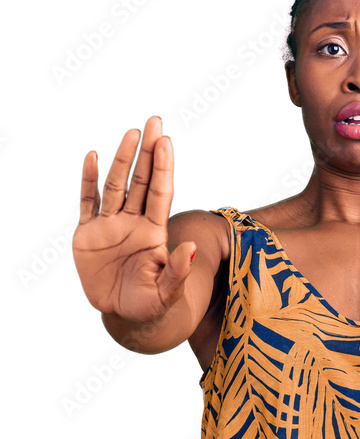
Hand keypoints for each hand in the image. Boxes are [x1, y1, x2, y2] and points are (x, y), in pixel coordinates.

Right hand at [72, 116, 194, 322]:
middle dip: (147, 152)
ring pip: (116, 186)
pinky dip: (89, 180)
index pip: (161, 193)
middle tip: (154, 121)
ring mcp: (111, 226)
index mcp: (154, 232)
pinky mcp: (88, 235)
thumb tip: (192, 247)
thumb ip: (178, 271)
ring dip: (121, 160)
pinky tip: (93, 157)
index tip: (166, 142)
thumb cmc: (152, 305)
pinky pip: (87, 202)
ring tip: (131, 133)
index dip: (163, 168)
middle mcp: (134, 222)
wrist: (125, 317)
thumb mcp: (167, 293)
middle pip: (142, 181)